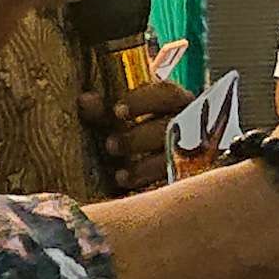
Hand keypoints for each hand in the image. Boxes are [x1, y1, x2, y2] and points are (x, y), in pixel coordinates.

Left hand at [84, 77, 189, 193]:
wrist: (156, 162)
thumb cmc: (137, 130)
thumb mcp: (123, 117)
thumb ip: (104, 110)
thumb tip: (84, 100)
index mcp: (175, 101)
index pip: (166, 93)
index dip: (141, 101)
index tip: (117, 111)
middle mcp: (190, 123)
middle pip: (170, 127)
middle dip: (138, 138)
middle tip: (111, 146)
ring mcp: (193, 150)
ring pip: (175, 157)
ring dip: (144, 166)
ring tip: (119, 174)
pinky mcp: (187, 174)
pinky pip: (174, 180)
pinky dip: (149, 183)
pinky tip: (129, 185)